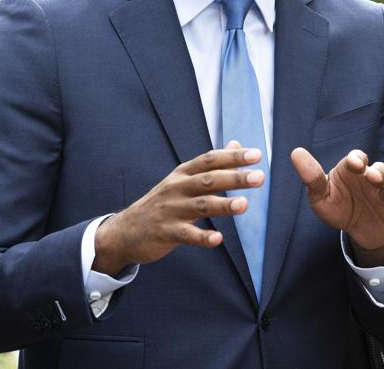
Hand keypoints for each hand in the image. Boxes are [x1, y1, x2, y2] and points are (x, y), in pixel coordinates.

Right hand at [93, 141, 262, 274]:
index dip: (232, 157)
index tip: (256, 155)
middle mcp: (177, 188)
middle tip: (259, 177)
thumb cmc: (162, 203)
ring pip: (200, 206)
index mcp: (183, 174)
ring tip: (244, 205)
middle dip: (234, 178)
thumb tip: (237, 144)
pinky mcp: (165, 232)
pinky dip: (202, 237)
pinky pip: (186, 235)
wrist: (125, 231)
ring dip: (223, 205)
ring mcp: (170, 210)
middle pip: (208, 180)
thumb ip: (212, 165)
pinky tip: (218, 239)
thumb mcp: (183, 179)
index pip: (210, 160)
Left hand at [290, 147, 383, 266]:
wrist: (354, 230)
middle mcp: (371, 180)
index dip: (357, 159)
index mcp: (353, 171)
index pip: (357, 159)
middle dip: (379, 172)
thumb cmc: (336, 205)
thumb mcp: (320, 195)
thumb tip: (296, 153)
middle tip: (374, 177)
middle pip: (380, 170)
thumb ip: (311, 176)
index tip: (354, 164)